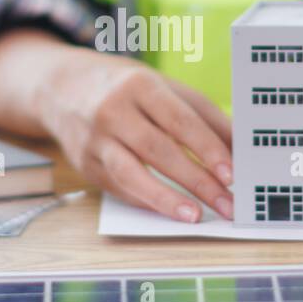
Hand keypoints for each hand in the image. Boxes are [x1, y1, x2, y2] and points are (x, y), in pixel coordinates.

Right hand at [37, 47, 233, 221]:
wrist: (63, 88)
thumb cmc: (127, 89)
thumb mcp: (165, 88)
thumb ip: (204, 115)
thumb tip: (239, 148)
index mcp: (140, 86)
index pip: (180, 121)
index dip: (208, 149)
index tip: (231, 173)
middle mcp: (113, 110)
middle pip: (160, 151)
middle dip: (197, 181)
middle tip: (226, 203)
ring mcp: (95, 139)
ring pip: (131, 174)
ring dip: (166, 199)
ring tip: (194, 216)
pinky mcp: (85, 164)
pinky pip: (118, 187)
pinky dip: (146, 201)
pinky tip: (169, 211)